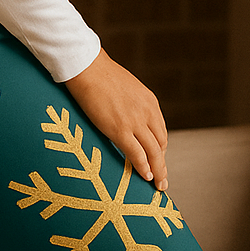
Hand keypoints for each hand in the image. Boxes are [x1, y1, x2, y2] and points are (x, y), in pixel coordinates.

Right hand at [63, 48, 168, 190]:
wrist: (88, 67)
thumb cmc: (100, 73)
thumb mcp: (127, 87)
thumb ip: (133, 103)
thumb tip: (128, 113)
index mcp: (150, 102)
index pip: (160, 131)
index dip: (160, 147)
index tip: (157, 157)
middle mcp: (147, 113)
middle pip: (161, 144)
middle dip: (162, 162)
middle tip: (162, 177)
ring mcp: (135, 123)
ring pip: (154, 153)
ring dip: (158, 170)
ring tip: (157, 183)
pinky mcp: (120, 131)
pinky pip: (137, 155)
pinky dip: (143, 168)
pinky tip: (145, 176)